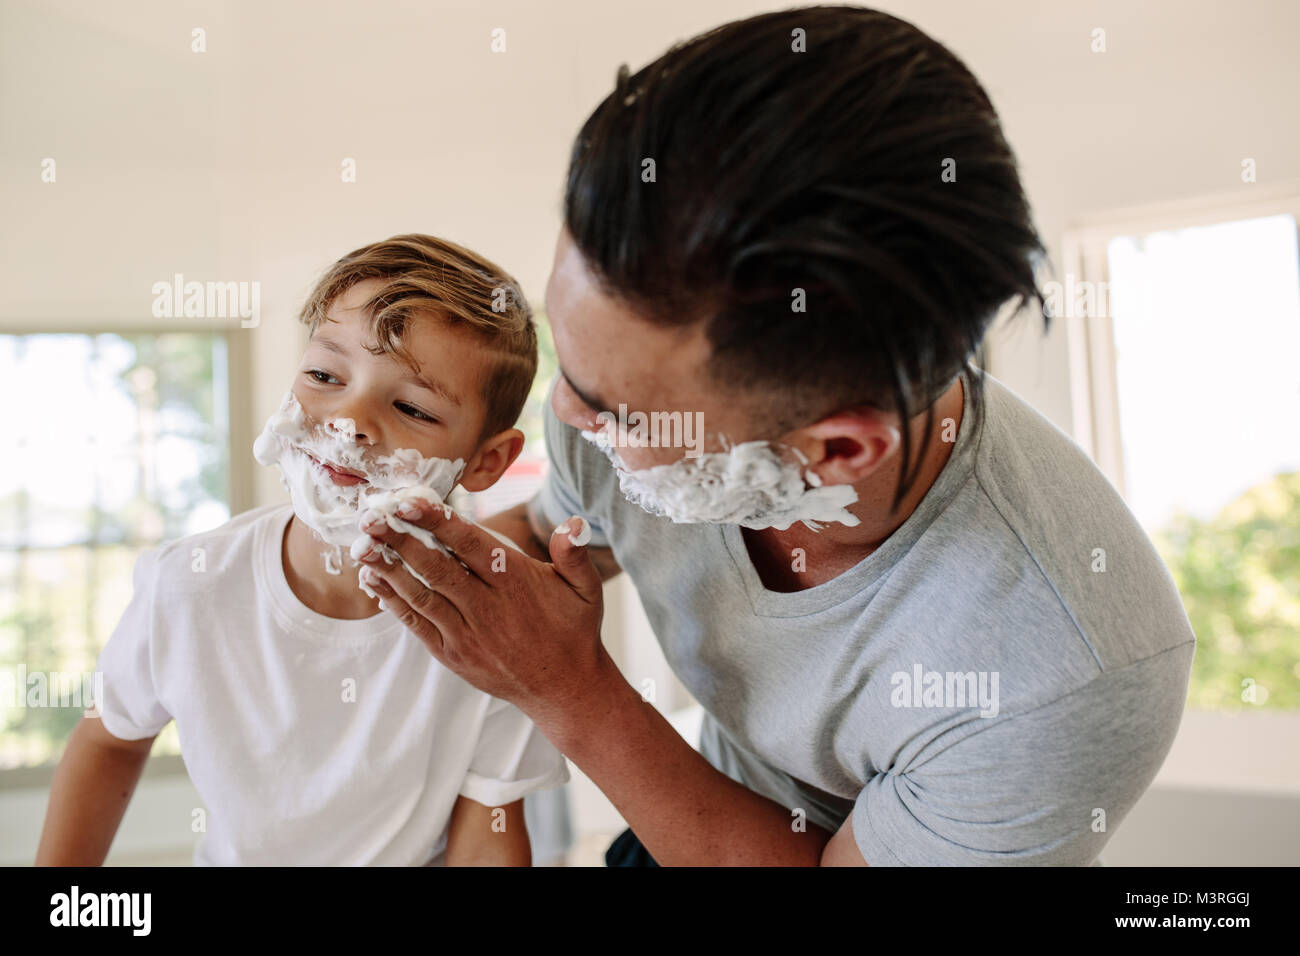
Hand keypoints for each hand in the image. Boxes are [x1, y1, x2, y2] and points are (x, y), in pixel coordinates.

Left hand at [354, 501, 607, 726]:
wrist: (565, 688)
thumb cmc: (574, 630)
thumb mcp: (586, 590)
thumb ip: (574, 554)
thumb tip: (574, 522)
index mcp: (515, 583)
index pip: (468, 544)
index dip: (436, 521)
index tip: (408, 501)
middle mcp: (487, 607)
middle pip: (435, 567)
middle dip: (400, 540)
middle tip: (370, 516)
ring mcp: (467, 634)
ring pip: (420, 596)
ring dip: (388, 570)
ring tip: (362, 545)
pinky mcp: (454, 655)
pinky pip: (418, 626)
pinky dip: (394, 603)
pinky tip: (374, 582)